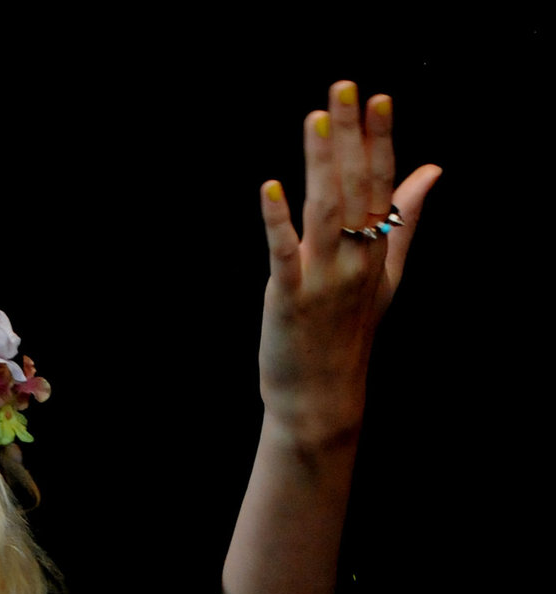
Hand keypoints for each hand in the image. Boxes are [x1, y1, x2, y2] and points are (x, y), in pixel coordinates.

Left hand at [256, 82, 440, 444]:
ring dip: (320, 162)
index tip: (378, 97)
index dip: (380, 140)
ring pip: (324, 210)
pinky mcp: (288, 299)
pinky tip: (269, 187)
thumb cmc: (352, 334)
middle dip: (350, 136)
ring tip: (315, 118)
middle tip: (343, 86)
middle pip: (355, 186)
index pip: (381, 184)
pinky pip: (283, 254)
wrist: (322, 398)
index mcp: (376, 249)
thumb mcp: (388, 275)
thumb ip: (406, 219)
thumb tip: (433, 168)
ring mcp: (323, 279)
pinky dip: (276, 221)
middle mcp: (355, 259)